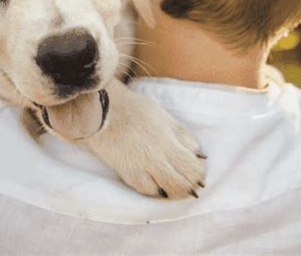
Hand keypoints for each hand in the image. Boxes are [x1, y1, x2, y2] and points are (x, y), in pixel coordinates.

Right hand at [33, 78, 205, 198]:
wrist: (102, 111)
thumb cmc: (134, 108)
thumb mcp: (164, 116)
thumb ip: (182, 135)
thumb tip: (198, 153)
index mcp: (168, 142)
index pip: (192, 168)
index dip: (198, 173)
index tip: (196, 171)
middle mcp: (157, 159)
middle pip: (181, 184)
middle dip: (188, 186)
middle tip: (189, 184)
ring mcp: (141, 169)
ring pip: (165, 192)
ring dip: (173, 191)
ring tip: (173, 185)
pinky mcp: (127, 174)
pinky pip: (146, 190)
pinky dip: (154, 189)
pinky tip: (155, 184)